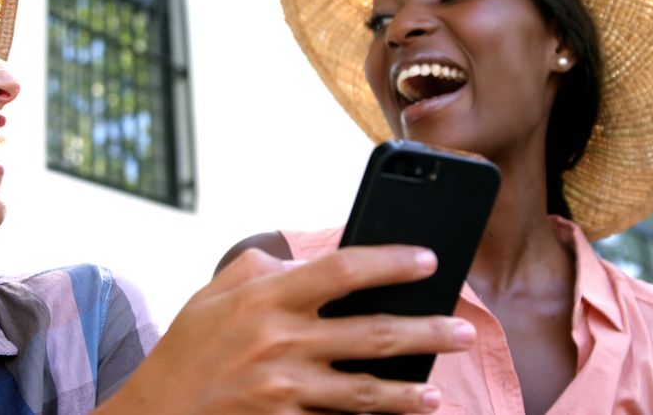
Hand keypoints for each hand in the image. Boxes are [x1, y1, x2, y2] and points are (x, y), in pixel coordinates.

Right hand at [97, 245, 474, 414]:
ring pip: (366, 391)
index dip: (391, 261)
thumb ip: (265, 269)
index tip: (428, 260)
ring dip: (411, 392)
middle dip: (428, 331)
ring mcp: (284, 389)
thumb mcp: (215, 293)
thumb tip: (312, 260)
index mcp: (267, 297)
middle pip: (373, 333)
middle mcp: (280, 341)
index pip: (343, 269)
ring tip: (438, 391)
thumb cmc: (187, 349)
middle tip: (465, 329)